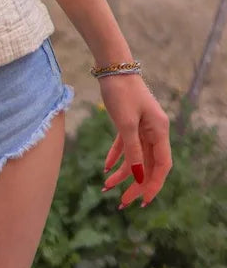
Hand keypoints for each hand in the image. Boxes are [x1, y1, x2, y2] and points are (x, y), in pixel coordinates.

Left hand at [99, 73, 172, 208]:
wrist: (112, 65)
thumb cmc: (121, 91)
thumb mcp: (125, 123)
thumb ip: (132, 149)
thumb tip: (138, 175)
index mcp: (160, 131)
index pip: (161, 166)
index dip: (154, 185)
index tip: (143, 202)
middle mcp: (154, 130)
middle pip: (148, 164)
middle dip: (135, 184)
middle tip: (122, 202)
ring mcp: (142, 126)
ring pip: (135, 156)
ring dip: (123, 172)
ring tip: (106, 187)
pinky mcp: (129, 120)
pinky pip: (125, 144)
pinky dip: (117, 156)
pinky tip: (106, 167)